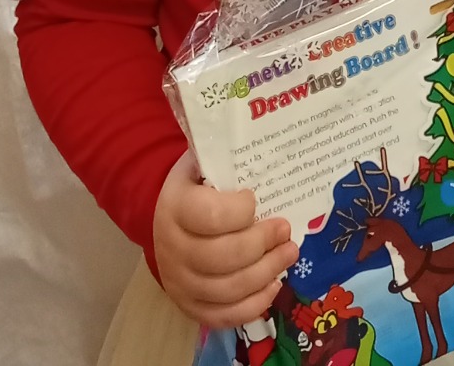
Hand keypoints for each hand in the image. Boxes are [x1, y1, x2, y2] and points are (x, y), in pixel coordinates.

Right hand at [153, 150, 297, 329]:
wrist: (163, 219)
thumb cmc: (194, 186)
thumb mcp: (201, 163)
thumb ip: (225, 157)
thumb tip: (265, 138)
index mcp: (176, 208)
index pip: (211, 217)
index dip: (240, 211)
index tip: (254, 199)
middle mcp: (173, 250)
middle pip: (224, 257)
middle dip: (262, 243)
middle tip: (285, 230)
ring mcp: (180, 283)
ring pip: (228, 289)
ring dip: (266, 272)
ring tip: (289, 253)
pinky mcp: (189, 306)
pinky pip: (224, 316)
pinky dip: (254, 304)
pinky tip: (273, 285)